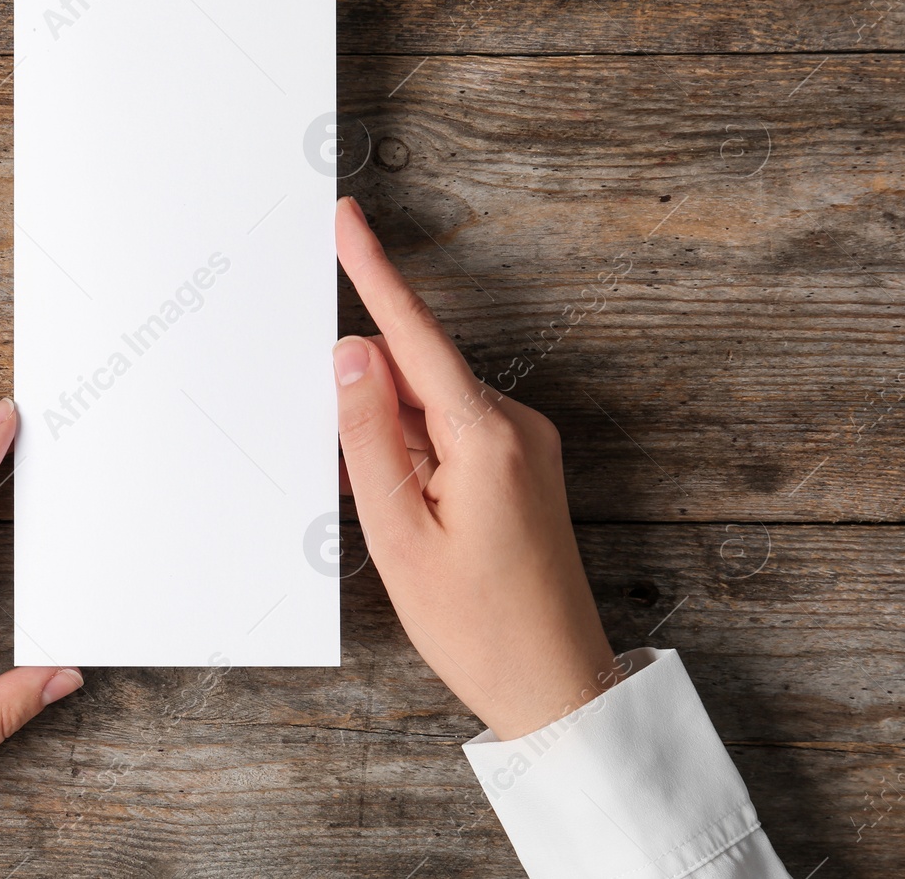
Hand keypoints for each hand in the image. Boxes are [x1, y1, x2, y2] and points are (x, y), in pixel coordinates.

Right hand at [332, 196, 618, 740]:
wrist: (556, 684)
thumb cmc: (477, 624)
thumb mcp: (398, 534)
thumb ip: (370, 435)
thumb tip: (353, 353)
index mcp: (486, 437)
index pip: (416, 334)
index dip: (375, 272)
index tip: (348, 220)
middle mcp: (516, 427)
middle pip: (418, 373)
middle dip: (370, 402)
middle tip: (359, 482)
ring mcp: (525, 446)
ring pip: (430, 407)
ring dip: (393, 442)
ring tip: (400, 526)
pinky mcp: (522, 467)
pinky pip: (451, 434)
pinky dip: (415, 457)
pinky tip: (412, 516)